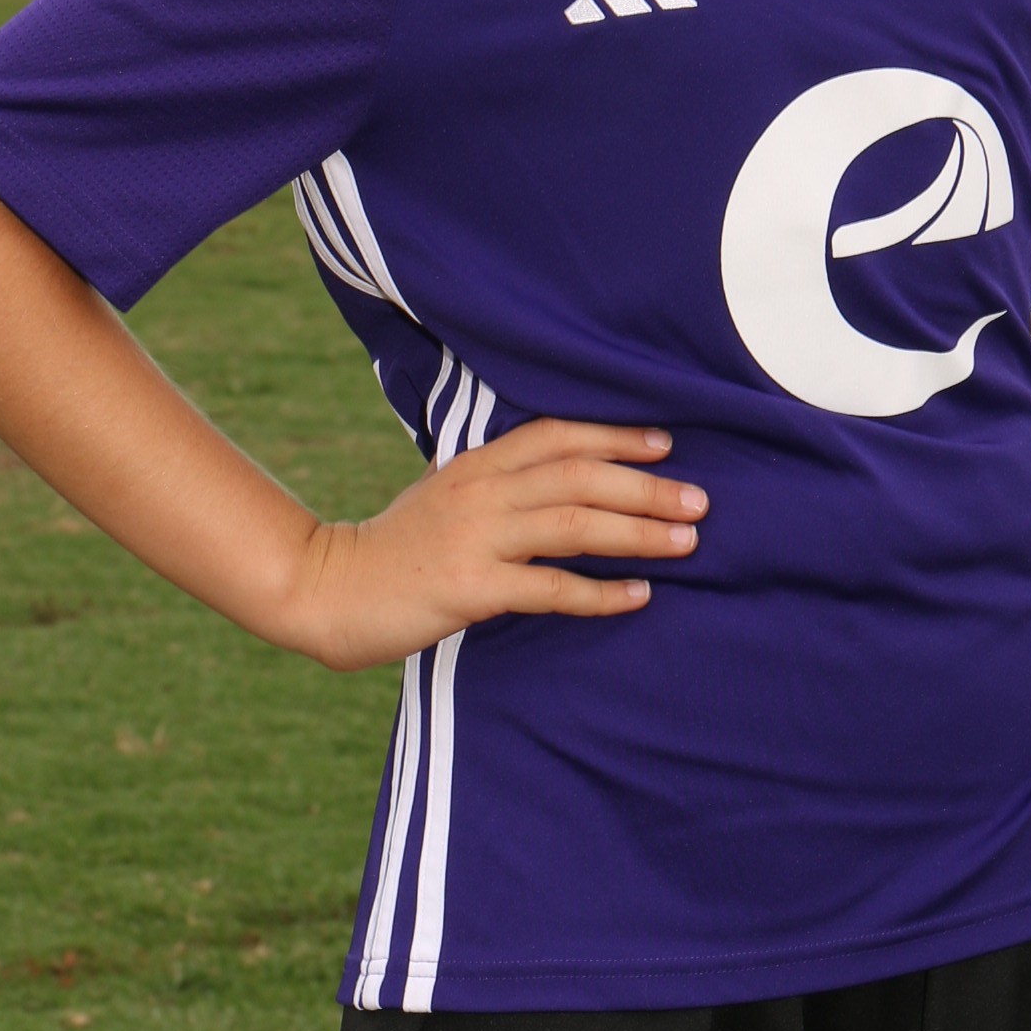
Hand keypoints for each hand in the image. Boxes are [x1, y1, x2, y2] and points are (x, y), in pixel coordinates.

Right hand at [292, 418, 706, 672]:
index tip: (665, 444)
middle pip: (579, 476)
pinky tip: (639, 595)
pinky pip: (549, 588)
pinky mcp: (470, 588)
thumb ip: (498, 484)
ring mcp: (475, 539)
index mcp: (476, 464)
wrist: (330, 590)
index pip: (557, 435)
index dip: (615, 436)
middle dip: (646, 487)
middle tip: (700, 501)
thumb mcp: (446, 496)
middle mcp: (480, 492)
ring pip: (574, 525)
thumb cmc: (398, 548)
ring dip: (637, 532)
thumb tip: (564, 481)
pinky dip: (599, 592)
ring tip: (686, 541)